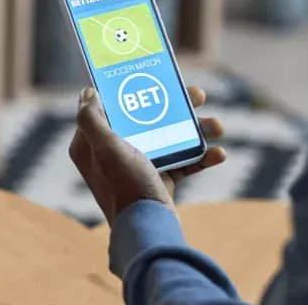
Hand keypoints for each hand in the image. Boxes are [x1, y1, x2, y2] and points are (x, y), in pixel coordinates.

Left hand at [68, 86, 226, 224]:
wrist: (149, 230)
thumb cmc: (125, 186)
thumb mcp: (105, 148)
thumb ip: (91, 119)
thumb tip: (88, 92)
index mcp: (92, 146)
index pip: (107, 108)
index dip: (126, 91)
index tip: (147, 76)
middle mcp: (112, 154)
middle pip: (145, 119)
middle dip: (175, 107)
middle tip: (199, 95)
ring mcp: (137, 167)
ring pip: (168, 138)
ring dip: (197, 129)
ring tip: (217, 125)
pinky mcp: (159, 181)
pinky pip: (182, 162)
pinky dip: (201, 157)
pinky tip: (219, 152)